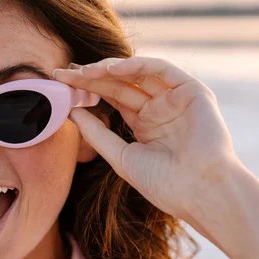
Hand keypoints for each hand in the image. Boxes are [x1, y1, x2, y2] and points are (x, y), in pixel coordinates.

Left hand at [53, 56, 237, 238]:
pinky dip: (137, 65)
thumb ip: (96, 134)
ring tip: (83, 72)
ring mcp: (175, 99)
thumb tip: (70, 112)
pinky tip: (112, 69)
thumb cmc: (163, 184)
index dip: (86, 90)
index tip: (59, 84)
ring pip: (137, 74)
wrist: (199, 194)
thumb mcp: (121, 157)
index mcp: (144, 124)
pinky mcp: (192, 91)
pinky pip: (161, 69)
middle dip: (91, 77)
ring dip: (109, 69)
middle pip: (119, 84)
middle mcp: (159, 108)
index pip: (111, 99)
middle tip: (61, 73)